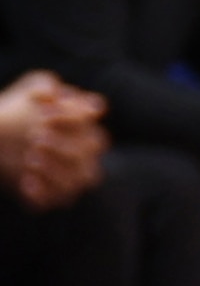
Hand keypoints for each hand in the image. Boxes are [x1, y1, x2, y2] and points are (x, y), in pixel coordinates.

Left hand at [0, 70, 104, 209]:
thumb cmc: (19, 109)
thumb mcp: (29, 89)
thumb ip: (43, 85)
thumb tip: (51, 94)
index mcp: (83, 125)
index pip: (92, 123)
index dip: (72, 119)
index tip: (44, 115)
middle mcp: (83, 150)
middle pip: (90, 152)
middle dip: (64, 146)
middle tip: (36, 138)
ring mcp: (69, 172)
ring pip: (81, 179)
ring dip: (57, 172)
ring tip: (30, 160)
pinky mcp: (51, 193)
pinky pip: (58, 199)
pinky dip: (43, 193)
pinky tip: (25, 181)